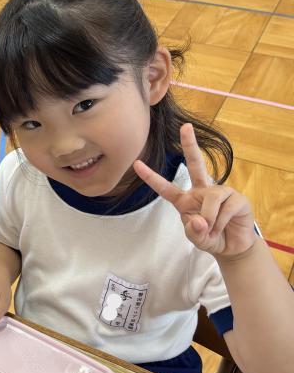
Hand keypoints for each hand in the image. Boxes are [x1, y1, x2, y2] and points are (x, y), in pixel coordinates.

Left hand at [134, 123, 254, 259]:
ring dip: (210, 219)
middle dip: (190, 144)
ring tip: (213, 231)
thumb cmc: (210, 238)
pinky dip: (221, 222)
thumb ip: (194, 231)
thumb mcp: (196, 238)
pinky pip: (225, 208)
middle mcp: (202, 190)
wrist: (233, 246)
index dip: (150, 177)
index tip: (136, 164)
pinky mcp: (237, 198)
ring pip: (211, 197)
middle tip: (186, 127)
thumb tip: (201, 221)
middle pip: (195, 164)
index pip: (165, 188)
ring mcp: (221, 192)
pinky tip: (224, 227)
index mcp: (185, 200)